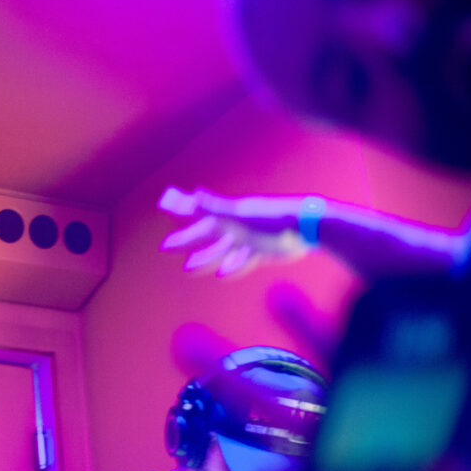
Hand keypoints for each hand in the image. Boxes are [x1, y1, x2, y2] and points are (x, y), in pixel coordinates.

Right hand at [158, 186, 309, 275]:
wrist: (306, 228)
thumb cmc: (272, 220)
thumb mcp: (239, 216)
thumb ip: (214, 208)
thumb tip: (192, 196)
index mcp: (228, 216)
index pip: (198, 214)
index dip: (181, 211)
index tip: (164, 205)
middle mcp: (235, 227)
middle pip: (205, 235)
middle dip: (186, 241)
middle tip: (165, 246)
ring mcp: (248, 240)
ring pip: (220, 251)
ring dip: (203, 259)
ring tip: (186, 268)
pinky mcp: (261, 251)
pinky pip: (241, 261)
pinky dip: (231, 268)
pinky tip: (222, 275)